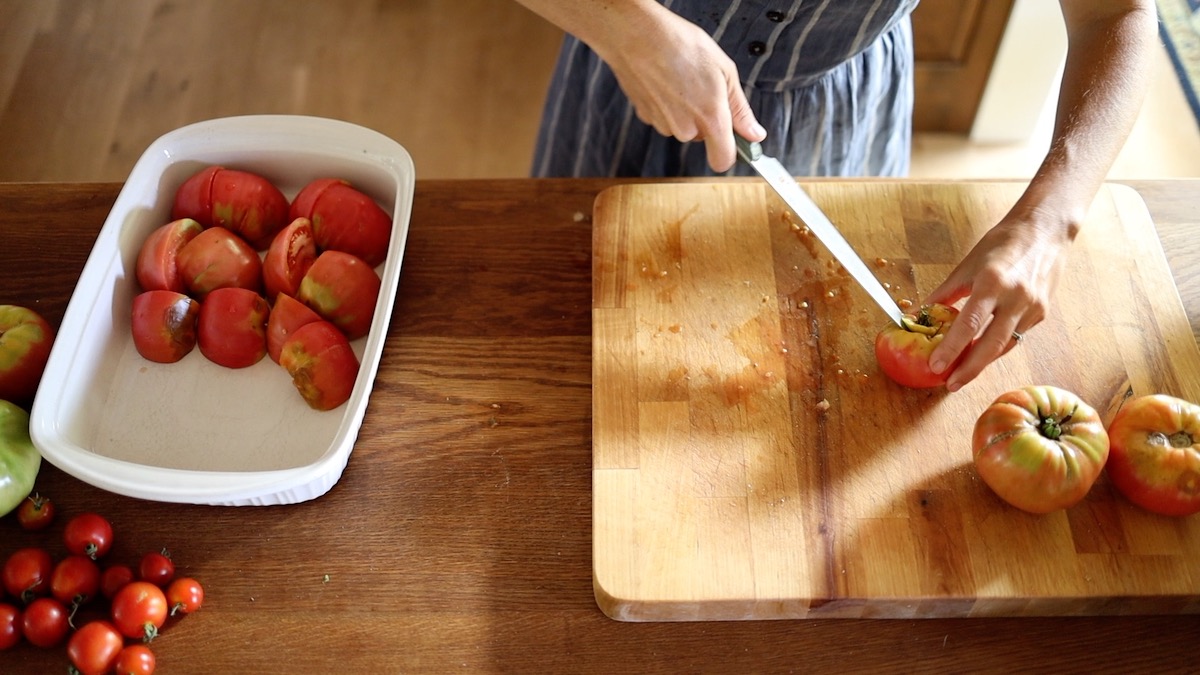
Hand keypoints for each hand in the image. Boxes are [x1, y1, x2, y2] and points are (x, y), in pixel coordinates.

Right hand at [602, 11, 764, 171]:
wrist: (637, 34)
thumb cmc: (681, 45)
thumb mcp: (725, 71)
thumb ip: (740, 110)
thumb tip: (755, 134)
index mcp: (711, 118)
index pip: (722, 160)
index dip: (729, 153)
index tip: (733, 141)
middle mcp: (685, 128)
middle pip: (702, 138)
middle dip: (706, 119)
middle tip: (703, 87)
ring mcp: (662, 124)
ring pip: (682, 127)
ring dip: (685, 110)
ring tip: (682, 79)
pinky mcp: (645, 117)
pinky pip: (664, 118)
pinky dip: (667, 105)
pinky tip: (665, 81)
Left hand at [924, 213, 1072, 390]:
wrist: (1046, 229)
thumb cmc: (1002, 243)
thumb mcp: (968, 265)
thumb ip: (945, 293)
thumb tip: (919, 315)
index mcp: (993, 282)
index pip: (969, 324)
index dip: (952, 348)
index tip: (936, 366)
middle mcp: (1016, 297)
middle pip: (991, 344)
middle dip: (969, 369)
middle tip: (950, 384)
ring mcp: (1033, 307)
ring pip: (1005, 345)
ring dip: (983, 363)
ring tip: (961, 375)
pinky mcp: (1042, 313)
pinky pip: (1016, 336)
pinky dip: (997, 347)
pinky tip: (982, 355)